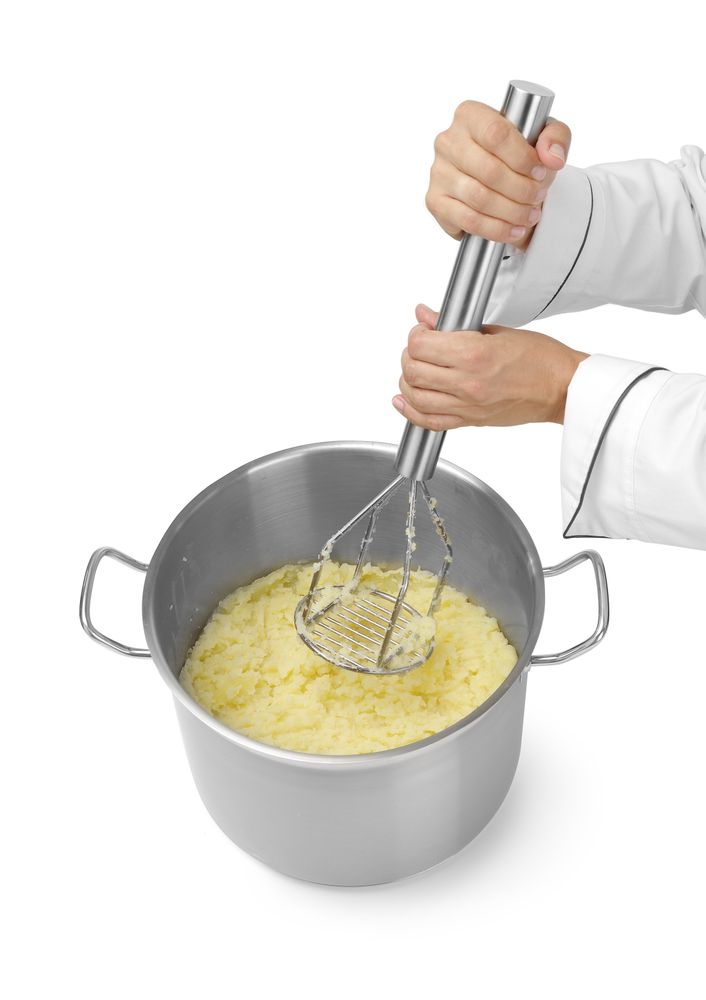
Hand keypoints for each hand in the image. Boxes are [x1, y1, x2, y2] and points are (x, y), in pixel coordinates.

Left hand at [392, 304, 587, 428]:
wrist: (561, 388)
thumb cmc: (540, 358)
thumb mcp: (497, 330)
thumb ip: (455, 324)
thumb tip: (426, 315)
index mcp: (474, 353)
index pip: (420, 345)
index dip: (415, 335)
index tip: (422, 332)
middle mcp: (467, 382)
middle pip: (412, 371)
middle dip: (408, 356)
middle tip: (418, 350)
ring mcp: (467, 405)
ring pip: (415, 397)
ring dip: (408, 382)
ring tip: (416, 371)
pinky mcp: (470, 421)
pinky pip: (429, 422)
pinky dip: (410, 412)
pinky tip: (405, 401)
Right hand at [426, 100, 571, 249]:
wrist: (499, 181)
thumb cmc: (518, 154)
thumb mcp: (544, 136)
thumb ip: (556, 137)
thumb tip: (551, 158)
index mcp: (470, 115)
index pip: (496, 134)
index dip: (523, 157)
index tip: (540, 172)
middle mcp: (448, 140)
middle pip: (489, 170)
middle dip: (522, 190)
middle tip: (539, 197)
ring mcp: (438, 172)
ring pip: (479, 198)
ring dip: (512, 212)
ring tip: (530, 215)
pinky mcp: (435, 201)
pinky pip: (468, 220)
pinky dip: (496, 229)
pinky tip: (513, 230)